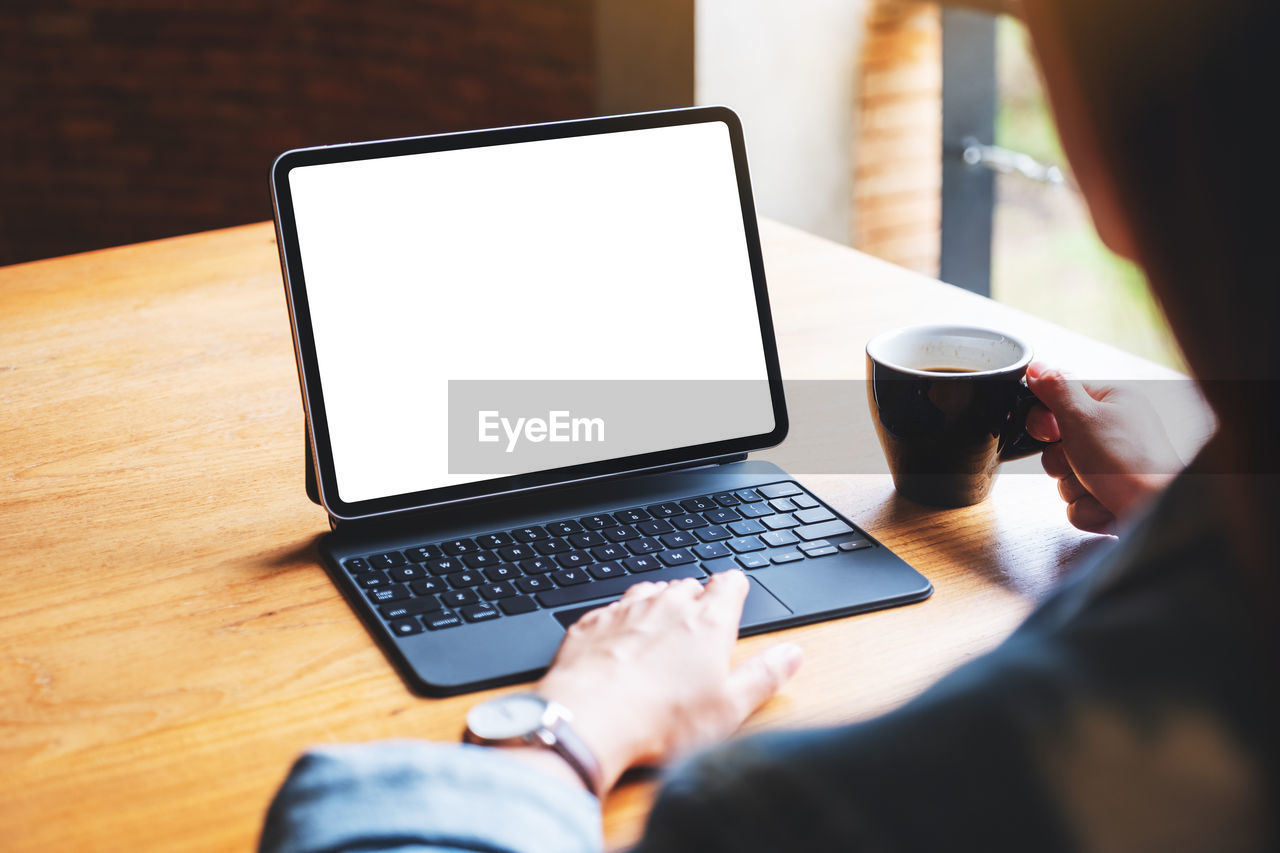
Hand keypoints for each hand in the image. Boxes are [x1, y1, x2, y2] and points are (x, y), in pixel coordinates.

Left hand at [532, 571, 802, 792]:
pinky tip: (617, 644)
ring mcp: (625, 611)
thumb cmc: (662, 719)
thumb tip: (791, 654)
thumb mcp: (730, 706)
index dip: (733, 587)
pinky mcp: (590, 624)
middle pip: (687, 587)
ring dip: (656, 606)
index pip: (728, 584)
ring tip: (659, 632)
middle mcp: (666, 606)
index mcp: (708, 622)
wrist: (590, 719)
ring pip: (647, 593)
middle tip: (698, 627)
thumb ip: (764, 675)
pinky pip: (610, 611)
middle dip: (695, 600)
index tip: (733, 592)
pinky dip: (618, 623)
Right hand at [1025, 363, 1182, 533]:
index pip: (1060, 402)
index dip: (1047, 420)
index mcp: (1113, 404)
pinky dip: (1087, 507)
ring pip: (1064, 476)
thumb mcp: (1083, 415)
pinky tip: (1105, 503)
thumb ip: (1056, 389)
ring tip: (1098, 486)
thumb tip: (1037, 368)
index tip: (1052, 432)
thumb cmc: (1128, 463)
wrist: (1153, 510)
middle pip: (1057, 445)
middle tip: (1079, 460)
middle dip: (1061, 461)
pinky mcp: (1110, 496)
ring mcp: (1112, 467)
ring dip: (1074, 487)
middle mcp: (1114, 433)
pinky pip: (1077, 502)